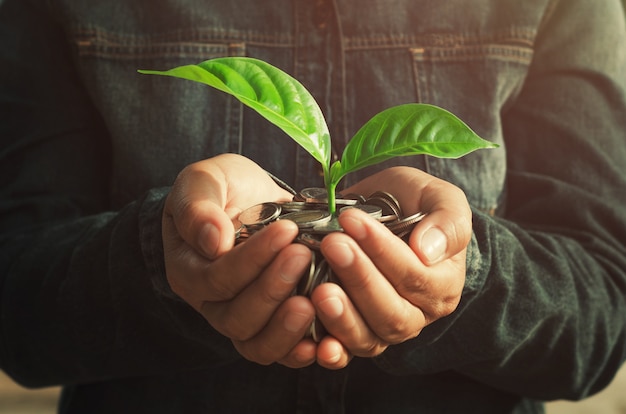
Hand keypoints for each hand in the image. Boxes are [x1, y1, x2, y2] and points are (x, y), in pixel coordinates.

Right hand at [162, 154, 317, 366]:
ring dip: (287, 327)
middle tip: (304, 255)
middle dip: (273, 289)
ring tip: (314, 300)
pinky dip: (305, 349)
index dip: (252, 259)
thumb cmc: (225, 187)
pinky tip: (328, 339)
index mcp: (190, 271)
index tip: (287, 229)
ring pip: (258, 345)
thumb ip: (199, 206)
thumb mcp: (205, 180)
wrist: (252, 199)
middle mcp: (213, 304)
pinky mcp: (273, 327)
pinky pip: (284, 352)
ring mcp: (243, 321)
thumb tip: (213, 241)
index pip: (217, 278)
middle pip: (238, 318)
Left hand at [310, 166, 471, 368]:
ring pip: (369, 338)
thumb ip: (447, 221)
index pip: (415, 275)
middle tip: (332, 245)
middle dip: (359, 279)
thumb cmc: (411, 203)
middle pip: (391, 312)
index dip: (382, 250)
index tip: (351, 219)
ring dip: (342, 317)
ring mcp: (385, 330)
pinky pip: (345, 353)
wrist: (384, 212)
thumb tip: (428, 251)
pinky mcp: (356, 337)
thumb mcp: (437, 197)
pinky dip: (331, 352)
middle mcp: (417, 314)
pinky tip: (314, 345)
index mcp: (443, 284)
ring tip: (319, 291)